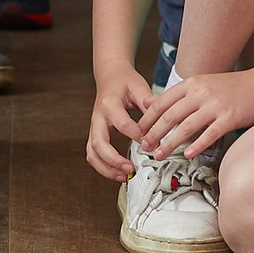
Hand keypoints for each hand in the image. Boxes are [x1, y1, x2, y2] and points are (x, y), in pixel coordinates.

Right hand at [85, 61, 154, 181]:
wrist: (110, 76)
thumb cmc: (124, 81)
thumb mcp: (139, 86)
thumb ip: (148, 103)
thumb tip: (161, 119)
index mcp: (109, 104)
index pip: (122, 124)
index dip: (138, 136)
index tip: (153, 143)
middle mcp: (98, 117)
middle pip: (98, 143)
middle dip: (114, 160)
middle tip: (131, 168)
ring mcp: (94, 127)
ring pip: (92, 153)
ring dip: (106, 168)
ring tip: (124, 177)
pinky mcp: (96, 134)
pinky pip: (94, 155)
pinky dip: (103, 167)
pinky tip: (118, 173)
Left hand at [136, 67, 253, 160]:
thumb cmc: (233, 87)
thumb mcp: (203, 84)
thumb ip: (180, 95)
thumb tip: (153, 104)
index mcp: (192, 83)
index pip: (162, 101)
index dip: (148, 118)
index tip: (139, 131)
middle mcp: (201, 93)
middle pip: (170, 115)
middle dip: (154, 133)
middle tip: (144, 146)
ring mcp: (215, 105)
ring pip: (185, 127)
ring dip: (170, 143)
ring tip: (159, 155)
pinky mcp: (229, 118)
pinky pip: (209, 135)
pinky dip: (197, 146)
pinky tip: (188, 155)